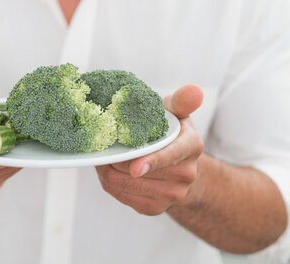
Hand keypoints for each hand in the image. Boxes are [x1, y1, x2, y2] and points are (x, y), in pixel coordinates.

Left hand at [96, 84, 203, 215]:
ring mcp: (173, 195)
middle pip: (141, 171)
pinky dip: (110, 183)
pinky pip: (122, 197)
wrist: (178, 165)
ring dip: (107, 170)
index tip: (134, 167)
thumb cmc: (170, 130)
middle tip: (102, 144)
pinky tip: (111, 170)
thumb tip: (196, 90)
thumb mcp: (176, 111)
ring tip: (104, 155)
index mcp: (192, 145)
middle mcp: (186, 174)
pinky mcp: (155, 208)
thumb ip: (181, 100)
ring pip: (126, 185)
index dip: (152, 161)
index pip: (170, 155)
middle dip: (116, 158)